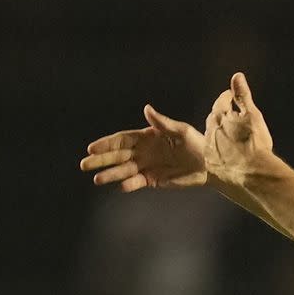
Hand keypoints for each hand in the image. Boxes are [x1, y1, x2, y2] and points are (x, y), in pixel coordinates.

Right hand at [80, 105, 206, 191]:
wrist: (209, 164)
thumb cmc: (196, 143)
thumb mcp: (180, 130)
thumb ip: (162, 123)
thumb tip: (146, 108)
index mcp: (147, 137)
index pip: (122, 140)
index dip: (107, 144)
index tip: (92, 148)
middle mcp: (143, 152)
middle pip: (118, 156)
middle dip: (101, 160)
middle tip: (84, 165)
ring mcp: (147, 166)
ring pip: (124, 170)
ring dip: (111, 174)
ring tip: (97, 179)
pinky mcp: (153, 180)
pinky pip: (137, 182)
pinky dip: (129, 184)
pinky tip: (122, 186)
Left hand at [204, 72, 273, 186]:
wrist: (254, 175)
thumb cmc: (256, 144)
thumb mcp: (253, 116)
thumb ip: (243, 96)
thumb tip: (237, 76)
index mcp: (220, 119)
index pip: (221, 103)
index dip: (227, 98)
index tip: (231, 97)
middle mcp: (211, 135)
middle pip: (213, 121)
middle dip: (221, 117)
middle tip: (230, 115)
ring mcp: (210, 153)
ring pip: (212, 140)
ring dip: (219, 137)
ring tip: (230, 138)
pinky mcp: (212, 170)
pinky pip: (213, 159)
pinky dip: (219, 155)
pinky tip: (228, 158)